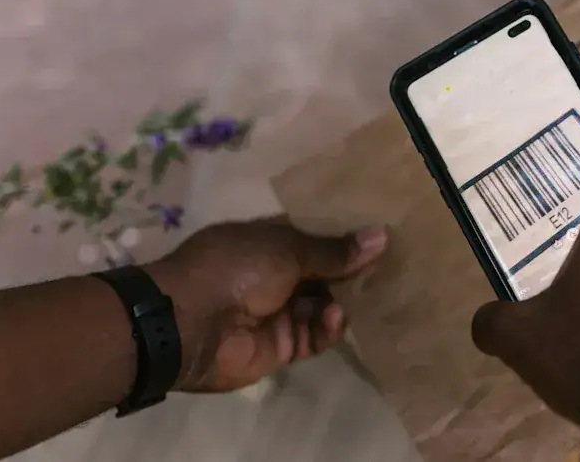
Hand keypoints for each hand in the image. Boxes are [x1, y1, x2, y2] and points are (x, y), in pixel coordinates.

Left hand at [145, 220, 387, 392]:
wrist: (188, 325)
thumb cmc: (234, 269)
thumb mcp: (288, 249)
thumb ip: (335, 250)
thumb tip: (381, 236)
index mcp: (269, 241)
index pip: (314, 234)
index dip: (344, 234)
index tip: (382, 233)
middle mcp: (275, 275)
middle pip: (324, 272)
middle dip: (353, 270)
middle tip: (392, 267)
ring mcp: (278, 312)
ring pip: (325, 305)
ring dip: (346, 300)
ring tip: (370, 294)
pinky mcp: (283, 346)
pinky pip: (316, 336)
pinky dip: (330, 328)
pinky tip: (337, 317)